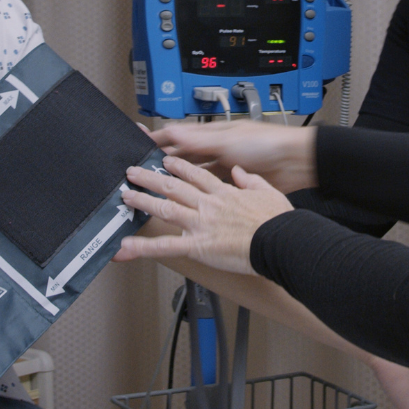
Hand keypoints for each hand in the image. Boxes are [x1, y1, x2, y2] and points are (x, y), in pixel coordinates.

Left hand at [117, 155, 291, 273]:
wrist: (280, 240)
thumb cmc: (278, 221)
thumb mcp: (269, 191)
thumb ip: (251, 181)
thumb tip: (241, 173)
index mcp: (225, 193)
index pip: (197, 175)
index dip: (179, 167)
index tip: (167, 161)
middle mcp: (209, 204)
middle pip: (174, 186)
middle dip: (151, 178)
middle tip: (135, 173)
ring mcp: (201, 223)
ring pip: (165, 208)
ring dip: (143, 201)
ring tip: (127, 196)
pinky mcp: (198, 244)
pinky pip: (166, 246)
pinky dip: (144, 247)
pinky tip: (127, 246)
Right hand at [148, 122, 316, 192]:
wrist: (296, 162)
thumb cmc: (268, 143)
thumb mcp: (229, 140)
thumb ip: (198, 140)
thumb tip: (171, 132)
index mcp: (213, 134)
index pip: (179, 136)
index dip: (160, 140)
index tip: (141, 145)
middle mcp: (217, 149)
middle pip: (184, 157)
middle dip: (164, 163)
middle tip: (144, 171)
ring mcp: (225, 167)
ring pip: (196, 175)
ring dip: (180, 180)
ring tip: (160, 188)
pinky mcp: (235, 185)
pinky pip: (211, 189)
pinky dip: (200, 194)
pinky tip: (190, 202)